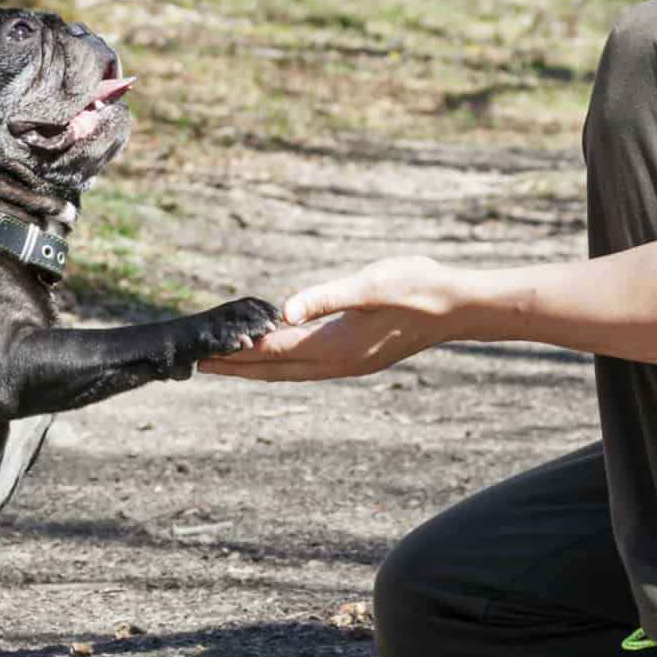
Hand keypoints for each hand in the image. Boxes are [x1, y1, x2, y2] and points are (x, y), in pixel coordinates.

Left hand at [197, 256, 453, 381]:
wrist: (457, 307)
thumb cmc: (416, 288)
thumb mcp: (369, 285)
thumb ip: (324, 298)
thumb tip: (283, 312)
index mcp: (334, 346)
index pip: (272, 351)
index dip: (236, 351)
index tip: (204, 351)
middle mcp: (337, 363)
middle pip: (274, 369)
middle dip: (236, 367)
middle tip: (199, 364)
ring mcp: (347, 364)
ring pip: (289, 371)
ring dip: (256, 367)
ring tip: (227, 363)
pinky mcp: (356, 357)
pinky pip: (306, 366)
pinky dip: (281, 362)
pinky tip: (274, 354)